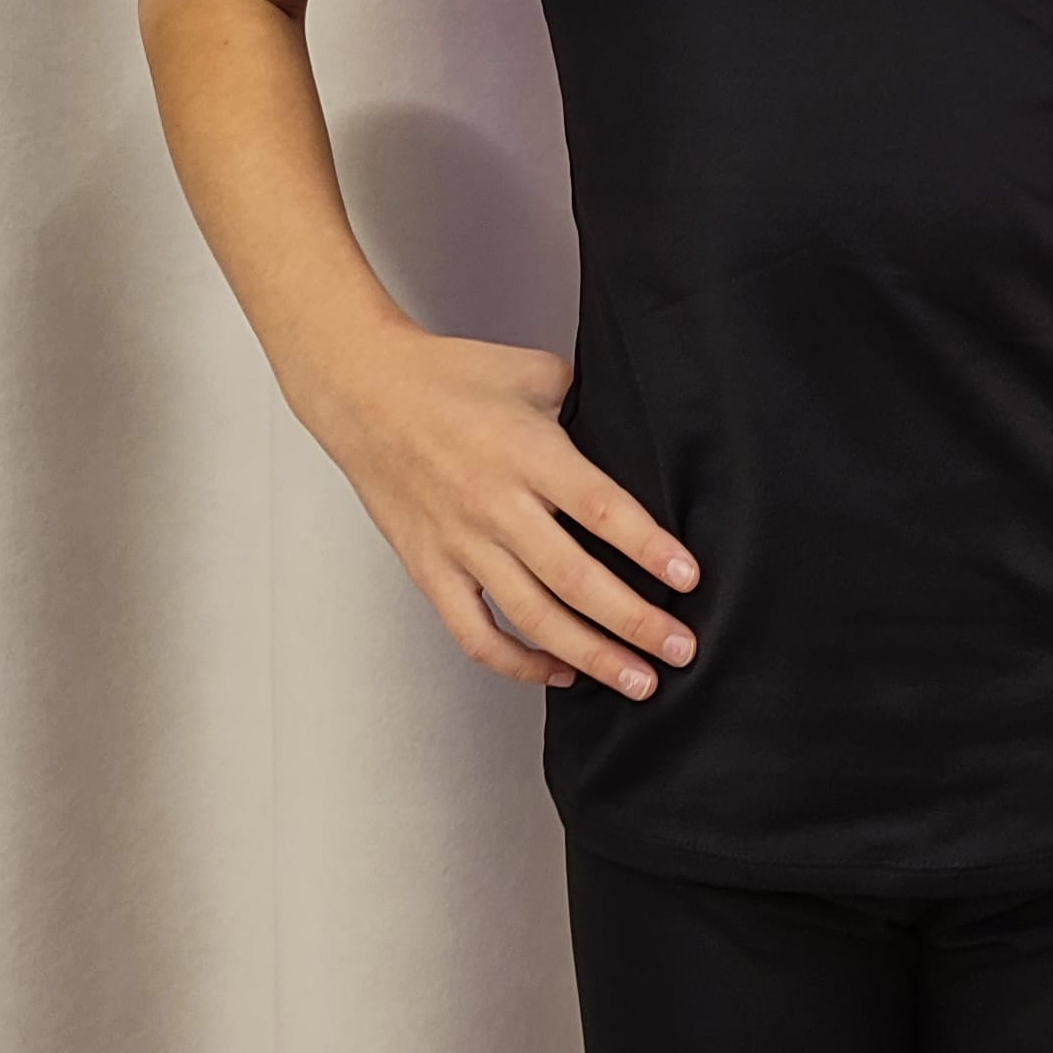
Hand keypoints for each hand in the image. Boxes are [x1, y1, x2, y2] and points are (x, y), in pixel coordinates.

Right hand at [303, 324, 698, 694]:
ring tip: (638, 681)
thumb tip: (639, 431)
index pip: (601, 509)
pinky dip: (518, 663)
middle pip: (575, 578)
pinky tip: (560, 673)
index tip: (689, 577)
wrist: (363, 391)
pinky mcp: (430, 570)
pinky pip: (476, 633)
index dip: (648, 547)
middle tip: (680, 650)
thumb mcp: (535, 371)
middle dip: (634, 621)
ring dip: (591, 656)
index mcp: (528, 453)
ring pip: (532, 617)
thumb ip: (589, 402)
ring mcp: (460, 544)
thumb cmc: (450, 376)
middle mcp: (495, 505)